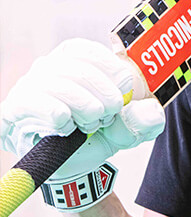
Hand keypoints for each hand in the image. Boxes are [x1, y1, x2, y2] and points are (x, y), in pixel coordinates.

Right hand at [0, 38, 164, 180]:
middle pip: (80, 70)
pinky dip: (60, 117)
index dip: (112, 73)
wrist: (73, 164)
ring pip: (61, 87)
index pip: (91, 52)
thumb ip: (147, 117)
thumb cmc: (100, 132)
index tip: (124, 92)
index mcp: (75, 56)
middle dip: (104, 96)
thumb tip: (150, 111)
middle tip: (111, 115)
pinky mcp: (15, 108)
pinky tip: (68, 129)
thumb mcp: (130, 124)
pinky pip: (36, 104)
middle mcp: (49, 65)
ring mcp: (29, 85)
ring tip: (92, 124)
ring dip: (85, 109)